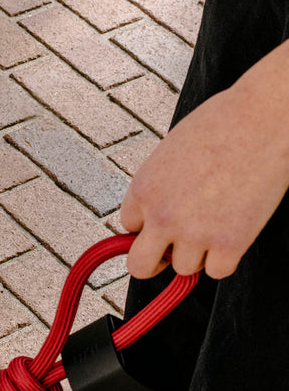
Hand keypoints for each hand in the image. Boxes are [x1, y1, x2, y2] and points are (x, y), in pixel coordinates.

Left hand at [120, 42, 288, 279]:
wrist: (262, 119)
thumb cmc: (222, 124)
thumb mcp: (170, 154)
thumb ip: (159, 187)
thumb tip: (156, 210)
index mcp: (142, 190)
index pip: (129, 227)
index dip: (149, 225)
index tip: (164, 220)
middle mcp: (161, 216)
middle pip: (139, 266)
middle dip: (154, 261)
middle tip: (170, 252)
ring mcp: (194, 233)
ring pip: (184, 269)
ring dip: (198, 253)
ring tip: (216, 224)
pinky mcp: (229, 243)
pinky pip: (218, 271)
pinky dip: (226, 259)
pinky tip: (234, 234)